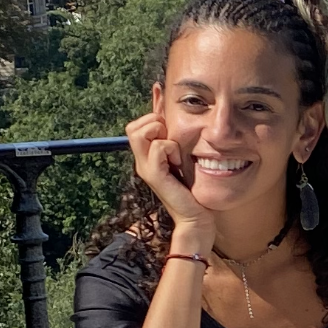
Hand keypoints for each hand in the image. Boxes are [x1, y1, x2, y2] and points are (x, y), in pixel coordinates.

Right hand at [126, 111, 215, 250]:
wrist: (195, 217)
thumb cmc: (192, 189)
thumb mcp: (183, 157)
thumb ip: (178, 139)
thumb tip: (179, 120)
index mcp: (147, 156)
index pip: (137, 124)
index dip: (152, 111)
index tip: (167, 109)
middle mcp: (142, 161)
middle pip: (133, 127)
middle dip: (154, 123)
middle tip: (172, 138)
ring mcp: (145, 168)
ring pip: (140, 133)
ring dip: (161, 135)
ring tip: (174, 150)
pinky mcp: (154, 175)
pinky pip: (159, 147)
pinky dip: (171, 148)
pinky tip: (178, 162)